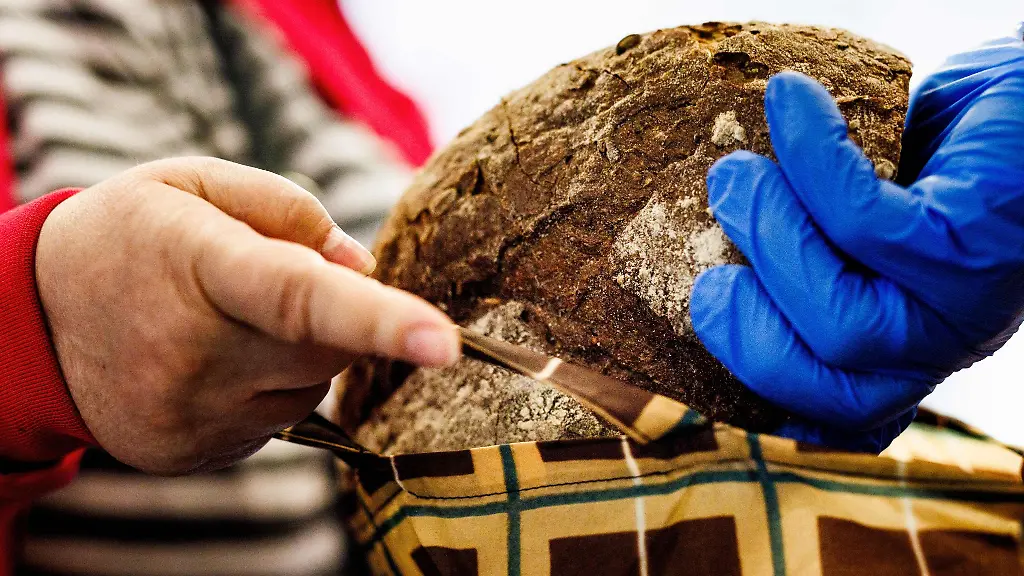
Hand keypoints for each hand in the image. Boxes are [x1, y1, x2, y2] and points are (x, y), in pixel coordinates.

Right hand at [36, 157, 458, 473]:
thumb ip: (291, 210)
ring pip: (311, 387)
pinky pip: (280, 420)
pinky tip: (216, 359)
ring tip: (229, 319)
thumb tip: (364, 269)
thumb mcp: (199, 182)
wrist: (36, 316)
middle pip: (330, 346)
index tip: (443, 343)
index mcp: (201, 266)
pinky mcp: (194, 452)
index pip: (301, 297)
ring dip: (300, 351)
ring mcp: (192, 414)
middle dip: (333, 313)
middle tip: (269, 278)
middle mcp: (194, 353)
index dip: (380, 320)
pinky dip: (271, 387)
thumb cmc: (134, 234)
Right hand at [689, 36, 1023, 451]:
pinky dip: (812, 163)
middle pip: (829, 392)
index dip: (768, 391)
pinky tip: (791, 103)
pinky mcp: (977, 244)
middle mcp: (943, 345)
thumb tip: (718, 221)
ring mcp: (967, 305)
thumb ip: (820, 246)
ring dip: (768, 239)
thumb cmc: (953, 149)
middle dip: (743, 331)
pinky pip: (868, 226)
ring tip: (736, 170)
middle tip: (708, 264)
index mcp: (914, 349)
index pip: (848, 421)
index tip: (711, 313)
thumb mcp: (880, 213)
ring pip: (842, 324)